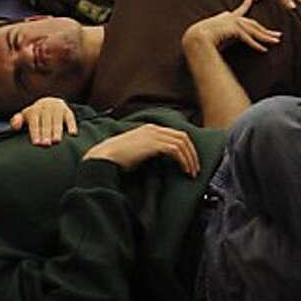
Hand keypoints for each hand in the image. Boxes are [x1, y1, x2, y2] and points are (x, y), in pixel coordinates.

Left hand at [9, 97, 77, 146]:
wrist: (49, 102)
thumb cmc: (34, 115)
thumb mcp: (24, 116)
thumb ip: (16, 121)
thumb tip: (15, 126)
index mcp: (34, 110)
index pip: (34, 122)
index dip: (35, 132)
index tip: (36, 143)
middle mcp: (46, 108)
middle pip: (46, 122)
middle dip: (46, 133)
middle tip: (46, 144)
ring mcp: (57, 109)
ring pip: (57, 121)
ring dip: (57, 131)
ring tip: (57, 141)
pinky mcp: (67, 111)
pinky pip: (70, 118)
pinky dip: (72, 125)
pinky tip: (73, 134)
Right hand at [84, 123, 200, 175]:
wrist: (105, 157)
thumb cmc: (117, 158)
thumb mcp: (138, 150)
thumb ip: (151, 150)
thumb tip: (164, 160)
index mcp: (150, 129)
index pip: (176, 134)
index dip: (187, 148)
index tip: (190, 161)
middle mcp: (153, 129)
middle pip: (183, 137)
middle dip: (192, 153)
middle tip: (195, 168)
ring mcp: (153, 134)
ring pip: (182, 143)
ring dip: (190, 158)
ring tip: (191, 172)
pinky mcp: (153, 143)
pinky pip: (175, 149)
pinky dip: (183, 160)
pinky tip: (184, 169)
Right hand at [183, 0, 281, 56]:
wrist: (196, 38)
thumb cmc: (203, 39)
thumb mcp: (218, 34)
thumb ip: (226, 34)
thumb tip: (233, 38)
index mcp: (228, 17)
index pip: (241, 9)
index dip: (247, 2)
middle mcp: (232, 18)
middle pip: (254, 24)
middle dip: (267, 31)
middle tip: (278, 36)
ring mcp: (233, 23)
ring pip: (254, 31)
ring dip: (266, 38)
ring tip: (276, 42)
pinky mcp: (234, 29)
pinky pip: (248, 38)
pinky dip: (256, 45)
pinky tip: (264, 50)